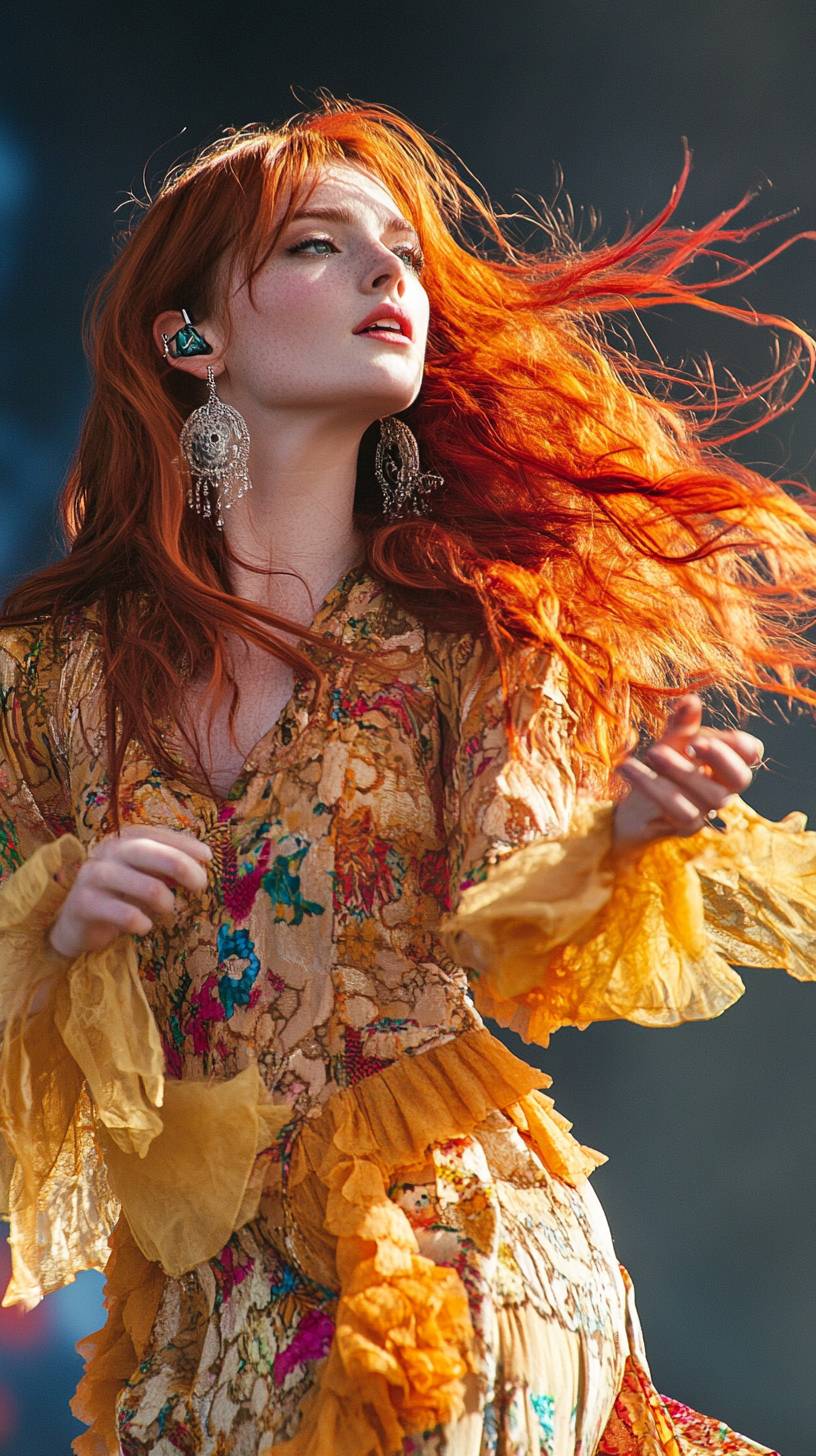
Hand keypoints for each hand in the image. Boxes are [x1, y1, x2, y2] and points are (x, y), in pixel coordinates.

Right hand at [47, 824, 212, 959]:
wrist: (76, 925)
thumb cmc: (119, 897)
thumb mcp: (145, 878)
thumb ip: (167, 869)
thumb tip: (202, 865)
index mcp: (123, 841)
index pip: (155, 834)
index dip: (183, 843)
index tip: (208, 856)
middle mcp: (106, 852)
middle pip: (144, 850)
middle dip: (178, 865)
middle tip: (200, 885)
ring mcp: (92, 876)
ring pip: (134, 881)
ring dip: (161, 897)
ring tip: (169, 909)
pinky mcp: (83, 903)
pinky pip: (118, 911)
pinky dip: (138, 920)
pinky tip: (145, 927)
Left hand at [612, 692, 763, 852]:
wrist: (635, 807)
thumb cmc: (663, 767)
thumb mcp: (671, 741)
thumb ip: (683, 724)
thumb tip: (691, 700)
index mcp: (727, 763)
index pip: (750, 753)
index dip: (740, 744)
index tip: (709, 734)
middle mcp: (724, 788)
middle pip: (740, 778)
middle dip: (719, 758)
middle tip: (692, 743)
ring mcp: (708, 810)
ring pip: (709, 796)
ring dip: (681, 771)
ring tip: (652, 752)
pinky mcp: (686, 826)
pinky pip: (677, 809)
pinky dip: (652, 786)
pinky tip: (628, 768)